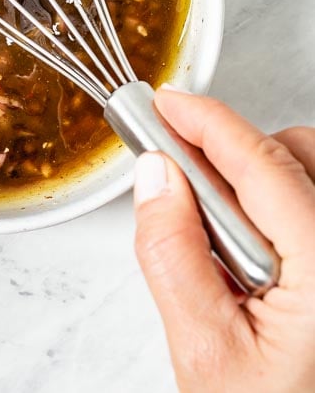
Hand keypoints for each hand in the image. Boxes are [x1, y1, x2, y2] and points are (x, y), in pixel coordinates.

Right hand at [134, 87, 314, 392]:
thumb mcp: (205, 351)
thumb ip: (172, 255)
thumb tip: (155, 176)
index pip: (261, 164)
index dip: (206, 122)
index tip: (166, 102)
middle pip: (293, 155)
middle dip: (231, 154)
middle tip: (179, 181)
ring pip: (305, 173)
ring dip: (253, 182)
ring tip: (222, 245)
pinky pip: (308, 205)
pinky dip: (274, 206)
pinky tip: (250, 255)